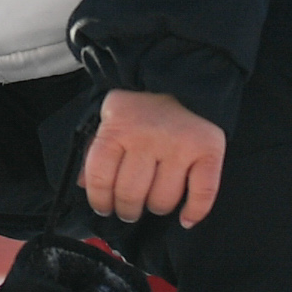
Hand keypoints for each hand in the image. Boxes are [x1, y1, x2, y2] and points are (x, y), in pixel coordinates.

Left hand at [79, 89, 224, 227]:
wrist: (182, 72)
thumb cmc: (140, 103)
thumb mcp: (108, 116)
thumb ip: (93, 149)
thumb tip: (83, 185)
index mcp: (117, 128)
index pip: (100, 178)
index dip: (99, 200)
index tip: (104, 208)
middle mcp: (147, 137)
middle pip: (131, 194)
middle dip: (127, 210)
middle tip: (129, 210)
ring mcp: (179, 145)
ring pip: (163, 199)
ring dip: (156, 208)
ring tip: (153, 203)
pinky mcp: (208, 149)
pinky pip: (202, 193)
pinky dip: (194, 212)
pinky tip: (185, 219)